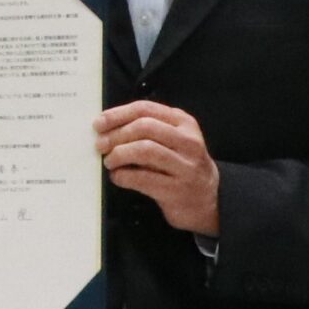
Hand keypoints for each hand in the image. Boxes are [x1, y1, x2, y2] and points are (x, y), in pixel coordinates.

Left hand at [96, 100, 219, 236]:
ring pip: (144, 150)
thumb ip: (150, 129)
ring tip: (110, 161)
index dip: (118, 114)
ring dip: (119, 154)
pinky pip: (142, 178)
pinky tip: (118, 177)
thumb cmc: (183, 166)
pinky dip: (123, 176)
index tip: (100, 123)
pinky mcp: (176, 190)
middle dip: (116, 135)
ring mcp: (184, 166)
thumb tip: (109, 127)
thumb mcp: (175, 140)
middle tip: (101, 144)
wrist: (208, 199)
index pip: (146, 109)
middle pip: (144, 127)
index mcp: (184, 123)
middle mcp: (187, 142)